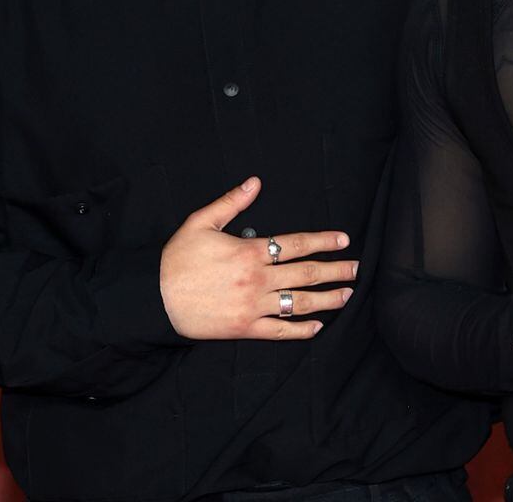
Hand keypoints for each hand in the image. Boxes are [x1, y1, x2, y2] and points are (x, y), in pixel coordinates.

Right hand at [159, 177, 356, 339]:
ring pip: (299, 302)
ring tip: (346, 295)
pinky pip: (281, 331)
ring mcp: (254, 306)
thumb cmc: (176, 259)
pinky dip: (301, 330)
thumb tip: (255, 182)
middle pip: (306, 273)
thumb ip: (231, 203)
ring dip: (327, 299)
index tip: (343, 240)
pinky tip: (317, 327)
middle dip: (335, 270)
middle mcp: (258, 279)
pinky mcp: (246, 328)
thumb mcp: (200, 222)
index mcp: (249, 251)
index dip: (323, 241)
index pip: (297, 244)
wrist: (156, 297)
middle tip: (356, 269)